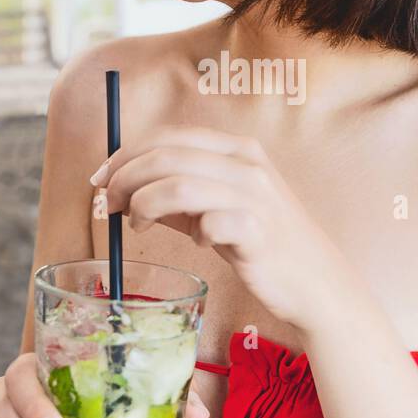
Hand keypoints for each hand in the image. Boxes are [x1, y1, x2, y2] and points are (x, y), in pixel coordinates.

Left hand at [92, 125, 362, 334]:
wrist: (315, 281)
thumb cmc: (261, 243)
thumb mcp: (218, 207)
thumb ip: (177, 195)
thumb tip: (123, 188)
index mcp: (236, 149)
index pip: (169, 136)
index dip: (127, 153)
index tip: (102, 178)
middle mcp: (247, 165)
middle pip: (167, 156)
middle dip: (126, 178)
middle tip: (110, 204)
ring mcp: (256, 196)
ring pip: (180, 185)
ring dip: (145, 204)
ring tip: (137, 224)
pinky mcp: (259, 231)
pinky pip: (211, 223)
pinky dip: (194, 233)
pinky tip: (200, 244)